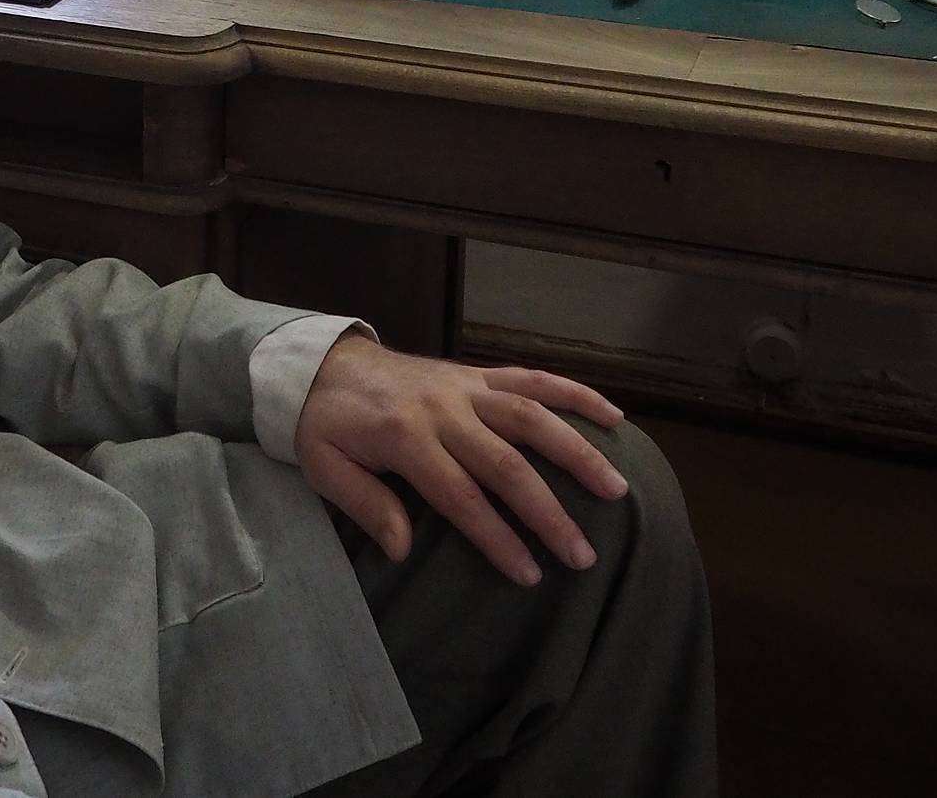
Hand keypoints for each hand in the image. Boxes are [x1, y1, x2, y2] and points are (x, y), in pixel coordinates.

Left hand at [293, 334, 629, 586]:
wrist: (321, 362)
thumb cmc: (323, 424)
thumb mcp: (324, 468)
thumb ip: (365, 505)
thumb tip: (403, 550)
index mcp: (404, 438)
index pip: (460, 495)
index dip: (496, 537)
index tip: (529, 574)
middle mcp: (443, 409)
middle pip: (505, 463)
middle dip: (547, 512)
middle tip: (583, 555)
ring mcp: (464, 387)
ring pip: (531, 414)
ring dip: (576, 450)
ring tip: (615, 488)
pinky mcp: (475, 373)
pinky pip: (530, 377)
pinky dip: (573, 393)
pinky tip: (612, 415)